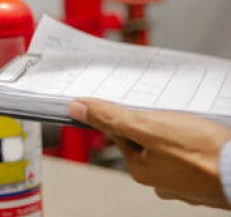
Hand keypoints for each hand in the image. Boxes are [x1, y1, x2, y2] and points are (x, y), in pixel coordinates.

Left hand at [70, 98, 230, 208]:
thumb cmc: (204, 153)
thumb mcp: (150, 127)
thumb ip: (112, 118)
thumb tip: (77, 108)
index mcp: (141, 170)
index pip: (122, 133)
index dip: (129, 113)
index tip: (139, 102)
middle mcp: (160, 180)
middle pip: (147, 139)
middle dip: (157, 122)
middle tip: (172, 111)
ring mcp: (185, 182)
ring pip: (172, 146)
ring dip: (179, 131)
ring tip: (191, 122)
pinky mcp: (207, 178)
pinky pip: (194, 155)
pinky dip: (197, 143)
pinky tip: (205, 135)